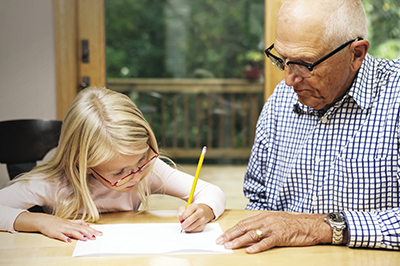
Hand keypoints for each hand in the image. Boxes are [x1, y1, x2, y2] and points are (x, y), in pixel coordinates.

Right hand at [14, 212, 102, 242]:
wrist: (44, 220)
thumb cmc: (57, 222)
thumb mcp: (68, 222)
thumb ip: (78, 223)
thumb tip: (87, 225)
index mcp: (72, 224)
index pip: (84, 227)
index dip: (92, 230)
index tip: (99, 233)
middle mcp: (69, 225)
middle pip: (80, 229)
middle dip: (88, 233)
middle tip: (95, 237)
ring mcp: (62, 229)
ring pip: (72, 232)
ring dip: (79, 235)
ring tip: (85, 239)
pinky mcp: (55, 232)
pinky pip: (60, 235)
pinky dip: (64, 238)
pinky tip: (69, 241)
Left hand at [177, 203, 214, 231]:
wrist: (204, 211)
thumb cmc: (193, 210)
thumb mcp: (185, 208)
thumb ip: (181, 211)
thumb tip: (180, 217)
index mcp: (195, 206)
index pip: (186, 214)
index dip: (182, 217)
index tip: (182, 218)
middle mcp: (200, 212)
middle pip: (189, 220)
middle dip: (183, 224)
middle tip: (182, 225)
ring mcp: (202, 219)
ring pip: (192, 227)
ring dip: (186, 228)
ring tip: (185, 226)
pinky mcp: (203, 225)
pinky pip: (194, 230)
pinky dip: (191, 230)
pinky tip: (190, 227)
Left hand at [216, 211, 330, 252]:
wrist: (309, 224)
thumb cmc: (292, 223)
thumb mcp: (274, 219)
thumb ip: (261, 224)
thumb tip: (248, 231)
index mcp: (263, 216)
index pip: (243, 223)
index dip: (231, 230)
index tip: (222, 236)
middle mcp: (266, 220)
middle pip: (244, 228)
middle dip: (230, 235)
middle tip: (220, 242)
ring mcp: (272, 228)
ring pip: (252, 235)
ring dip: (239, 241)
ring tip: (229, 246)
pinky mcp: (280, 236)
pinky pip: (266, 242)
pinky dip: (257, 247)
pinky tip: (249, 251)